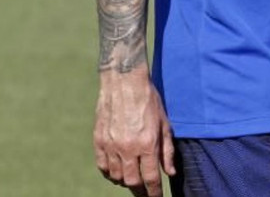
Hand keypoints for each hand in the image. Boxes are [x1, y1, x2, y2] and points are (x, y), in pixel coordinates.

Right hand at [94, 71, 175, 195]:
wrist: (124, 83)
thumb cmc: (149, 101)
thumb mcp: (165, 124)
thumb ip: (167, 150)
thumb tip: (171, 173)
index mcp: (147, 143)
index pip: (151, 178)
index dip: (155, 192)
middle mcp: (127, 148)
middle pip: (132, 182)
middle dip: (140, 191)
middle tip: (145, 194)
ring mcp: (111, 146)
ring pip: (116, 176)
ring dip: (126, 183)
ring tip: (133, 182)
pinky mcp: (99, 141)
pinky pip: (103, 167)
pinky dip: (110, 174)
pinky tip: (117, 173)